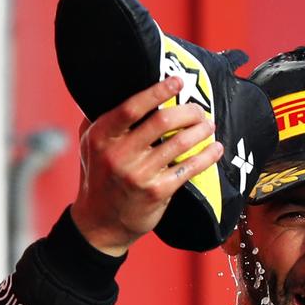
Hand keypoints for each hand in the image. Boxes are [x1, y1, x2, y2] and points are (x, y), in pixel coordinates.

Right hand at [70, 77, 223, 255]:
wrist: (100, 222)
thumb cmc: (99, 177)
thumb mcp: (88, 145)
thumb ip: (102, 119)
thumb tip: (120, 87)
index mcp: (101, 137)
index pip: (131, 108)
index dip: (157, 92)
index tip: (178, 81)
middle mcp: (119, 154)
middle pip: (162, 121)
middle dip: (188, 111)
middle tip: (200, 110)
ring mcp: (139, 174)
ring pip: (180, 143)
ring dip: (201, 131)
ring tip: (209, 126)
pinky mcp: (156, 191)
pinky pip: (188, 168)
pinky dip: (206, 156)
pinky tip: (215, 149)